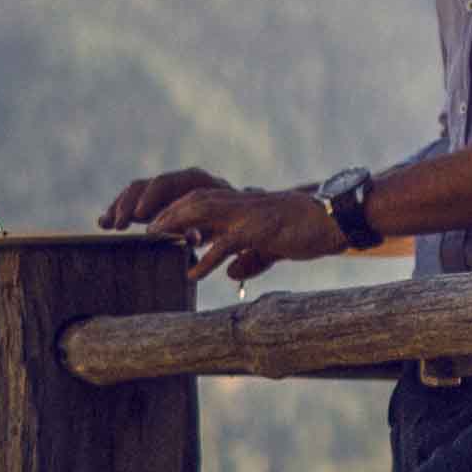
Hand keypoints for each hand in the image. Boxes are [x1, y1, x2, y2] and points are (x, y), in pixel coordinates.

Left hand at [106, 168, 347, 282]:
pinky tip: (194, 272)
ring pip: (202, 210)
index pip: (193, 200)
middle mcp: (237, 204)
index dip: (167, 208)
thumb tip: (230, 271)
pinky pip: (228, 242)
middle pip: (189, 198)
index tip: (144, 223)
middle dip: (161, 210)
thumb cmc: (302, 231)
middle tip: (139, 228)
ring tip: (155, 239)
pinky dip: (209, 257)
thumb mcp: (268, 245)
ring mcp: (247, 213)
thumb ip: (247, 255)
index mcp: (235, 205)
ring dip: (176, 223)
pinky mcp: (259, 229)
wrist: (332, 219)